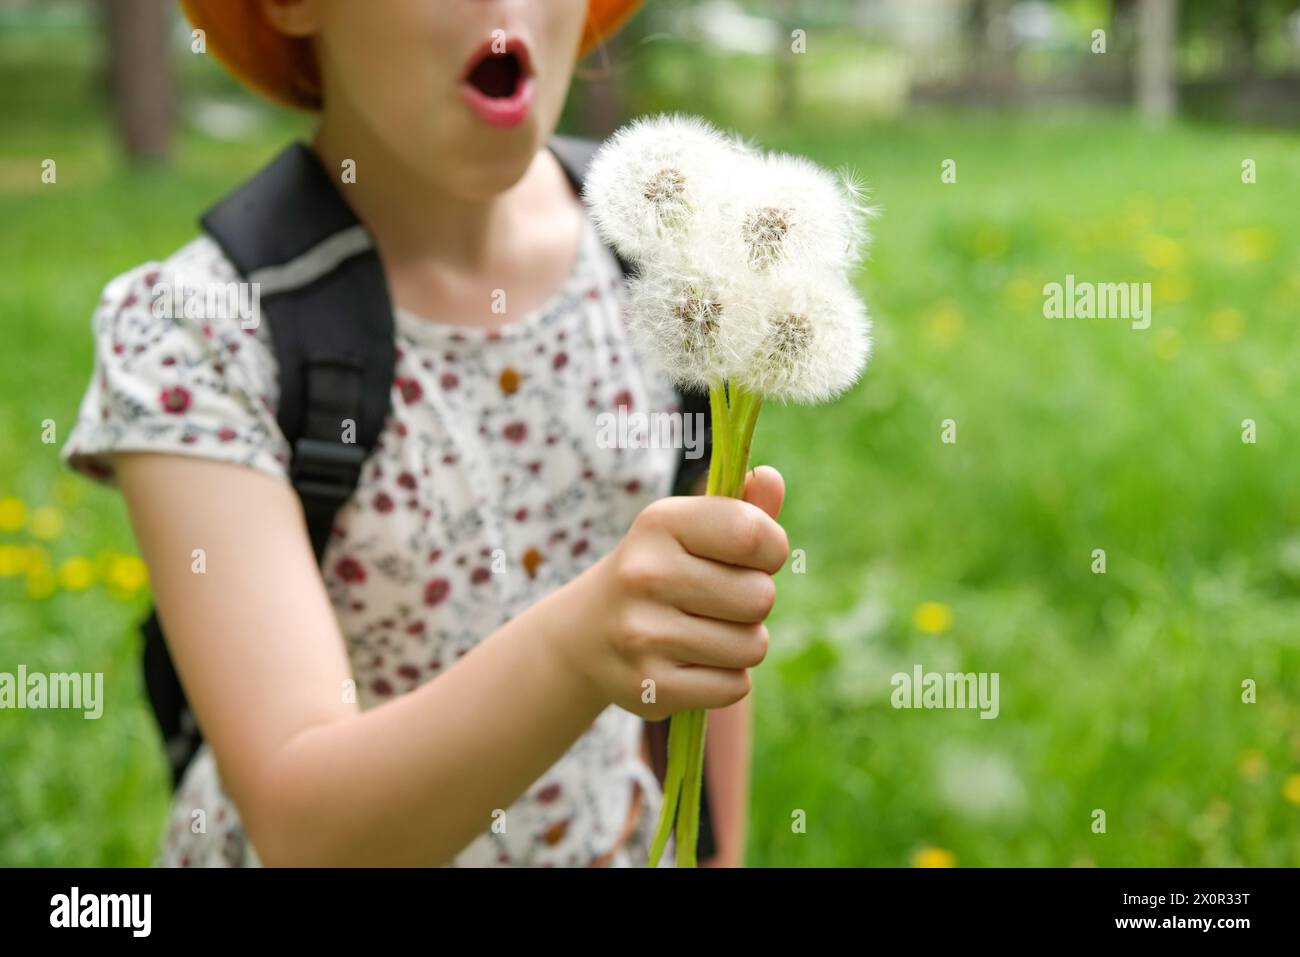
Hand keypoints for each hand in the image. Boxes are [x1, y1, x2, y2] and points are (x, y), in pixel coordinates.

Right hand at [557, 466, 787, 718]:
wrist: (586, 634)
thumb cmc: (660, 572)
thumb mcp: (691, 530)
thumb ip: (742, 507)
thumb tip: (770, 478)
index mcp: (660, 523)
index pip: (753, 535)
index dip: (770, 549)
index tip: (750, 557)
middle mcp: (645, 574)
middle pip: (761, 597)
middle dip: (752, 602)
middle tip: (717, 601)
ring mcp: (643, 634)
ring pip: (752, 645)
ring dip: (741, 643)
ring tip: (704, 631)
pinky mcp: (650, 685)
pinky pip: (734, 686)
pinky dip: (726, 679)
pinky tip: (693, 664)